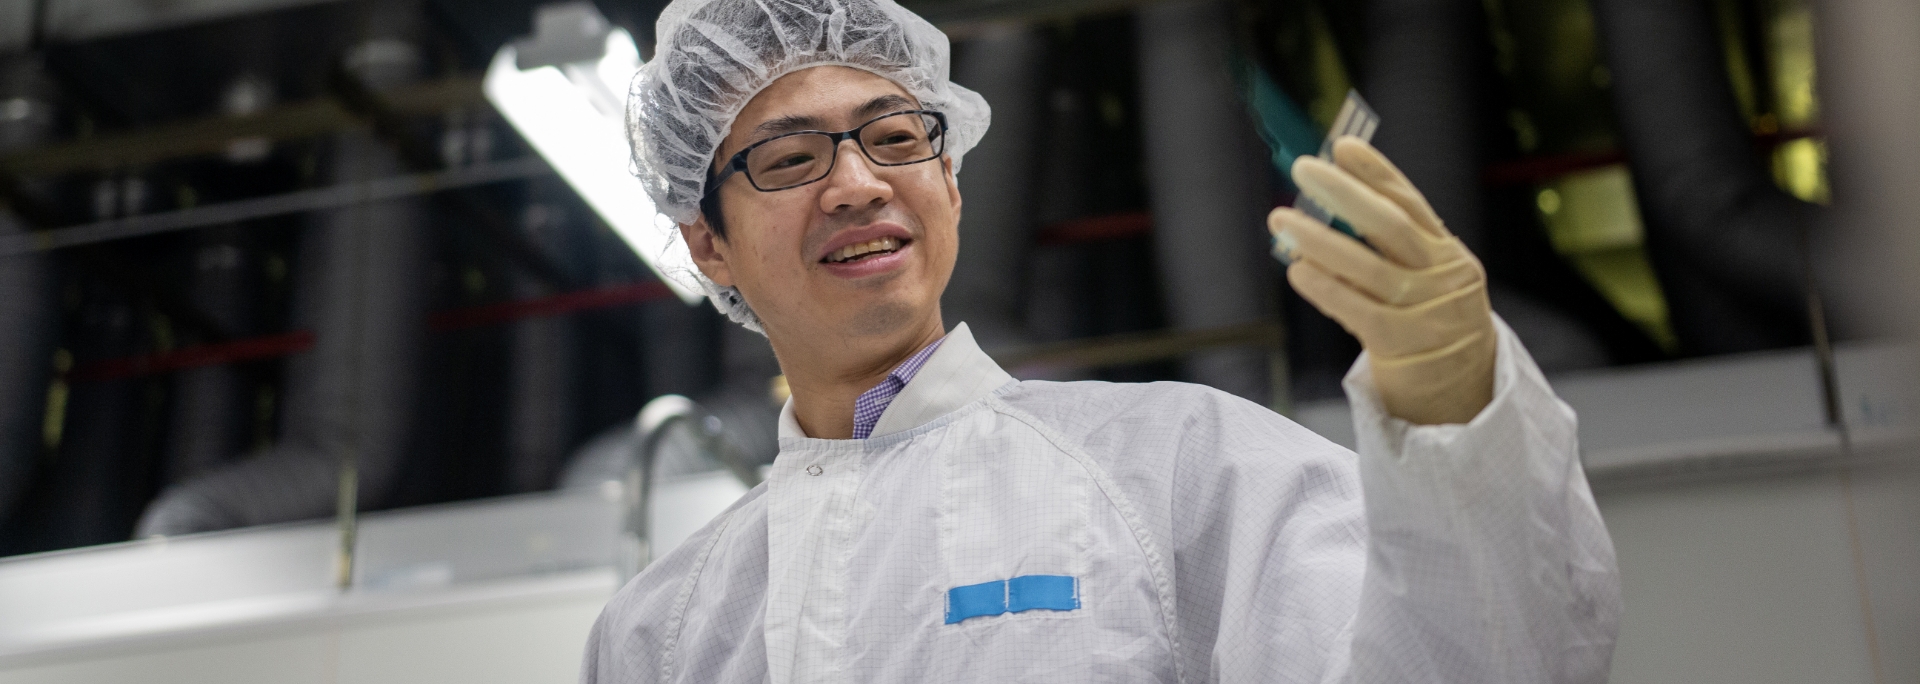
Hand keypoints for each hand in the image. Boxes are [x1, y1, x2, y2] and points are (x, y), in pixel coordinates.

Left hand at [1270, 137, 1495, 424]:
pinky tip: (1297, 270)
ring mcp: (1426, 312)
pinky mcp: (1403, 345)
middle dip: (1344, 194)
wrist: (1462, 397)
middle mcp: (1442, 278)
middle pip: (1390, 226)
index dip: (1377, 173)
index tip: (1343, 146)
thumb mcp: (1425, 283)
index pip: (1412, 204)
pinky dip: (1326, 288)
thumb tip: (1327, 206)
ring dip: (1320, 240)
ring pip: (1368, 268)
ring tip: (1281, 220)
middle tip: (1303, 170)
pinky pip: (1357, 311)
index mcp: (1448, 255)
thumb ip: (1388, 251)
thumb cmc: (1426, 329)